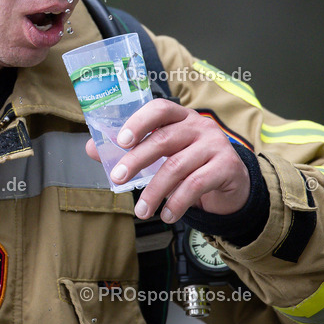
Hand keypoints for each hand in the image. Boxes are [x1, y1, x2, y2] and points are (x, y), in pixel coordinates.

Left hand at [84, 99, 249, 222]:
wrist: (232, 183)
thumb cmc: (191, 164)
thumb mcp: (163, 155)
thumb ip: (131, 150)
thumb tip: (91, 149)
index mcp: (181, 117)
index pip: (160, 109)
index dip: (139, 122)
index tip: (120, 141)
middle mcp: (199, 126)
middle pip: (163, 139)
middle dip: (136, 160)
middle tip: (118, 179)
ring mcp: (215, 145)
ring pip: (177, 166)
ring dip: (154, 191)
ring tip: (141, 211)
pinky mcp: (226, 166)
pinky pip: (196, 185)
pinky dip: (177, 202)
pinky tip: (166, 214)